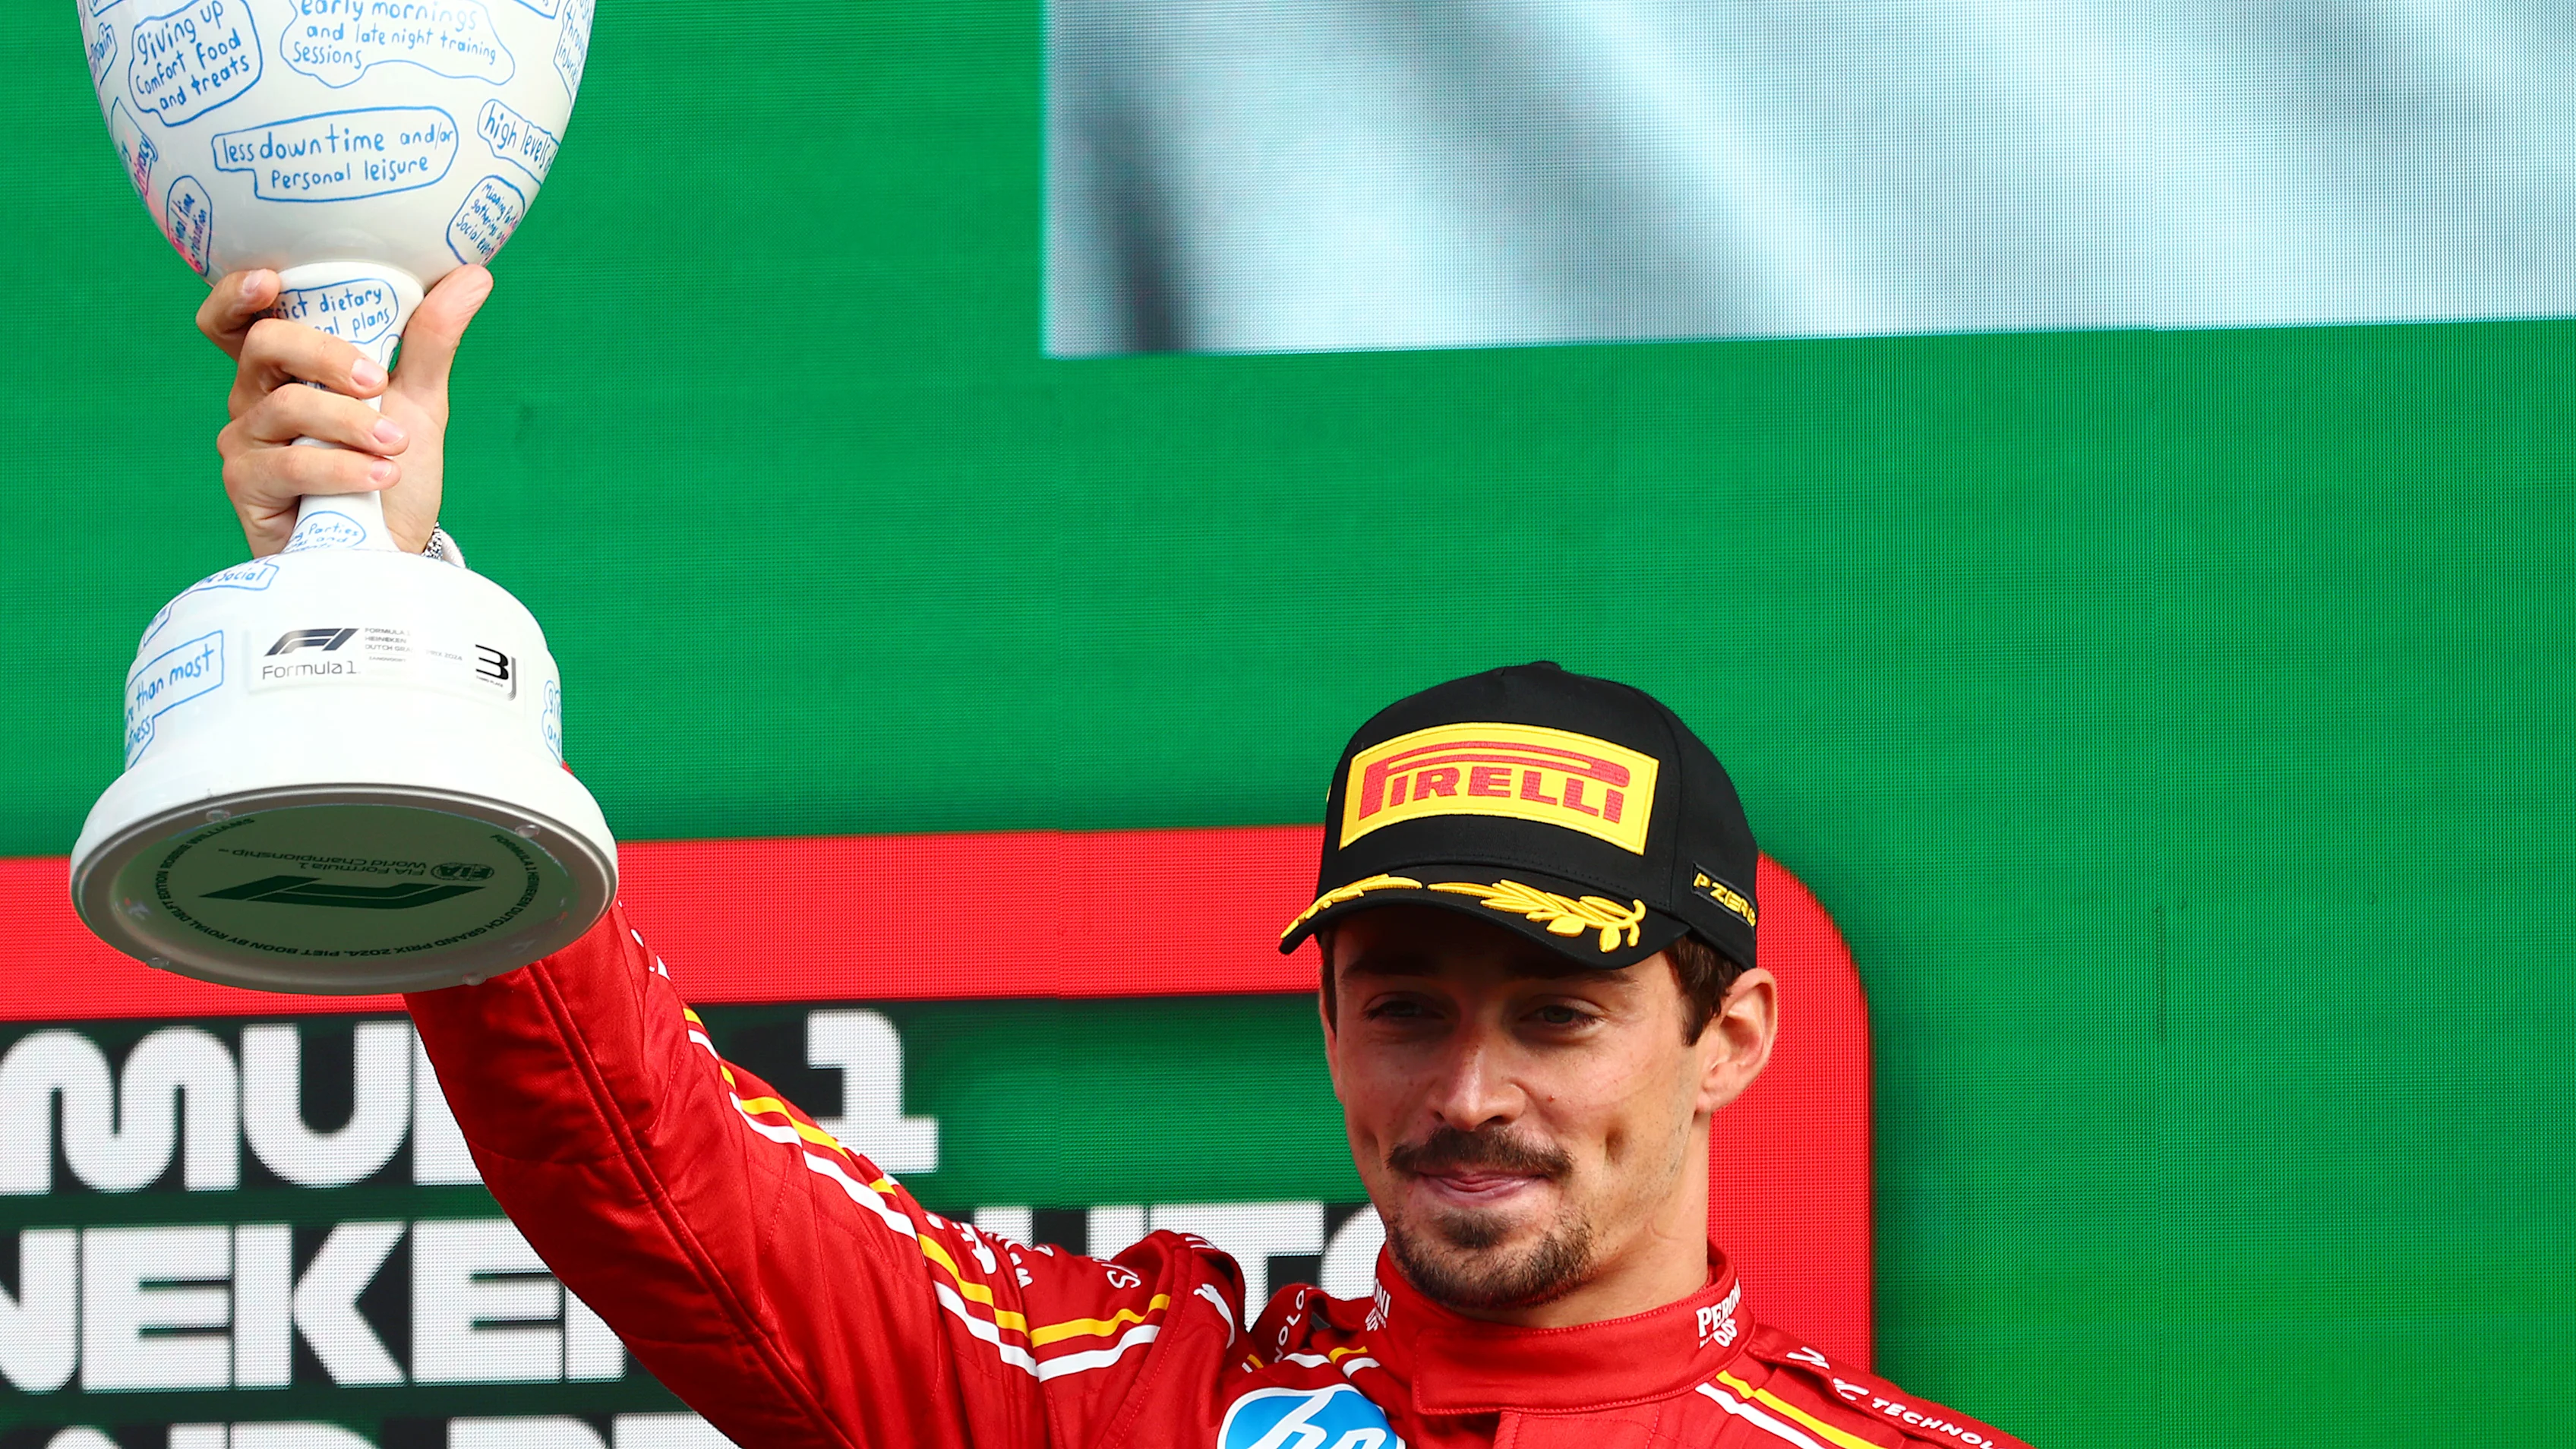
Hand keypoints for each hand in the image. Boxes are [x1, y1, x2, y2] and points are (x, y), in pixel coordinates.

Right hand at [200, 266, 493, 555]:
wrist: (393, 551)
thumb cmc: (395, 472)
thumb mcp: (419, 400)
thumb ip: (432, 339)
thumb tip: (474, 276)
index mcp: (288, 366)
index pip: (241, 317)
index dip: (240, 294)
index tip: (272, 281)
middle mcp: (257, 395)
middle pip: (264, 345)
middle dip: (326, 356)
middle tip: (379, 382)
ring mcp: (246, 440)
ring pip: (286, 406)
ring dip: (353, 424)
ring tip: (397, 447)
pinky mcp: (247, 486)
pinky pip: (289, 464)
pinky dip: (344, 468)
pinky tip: (382, 478)